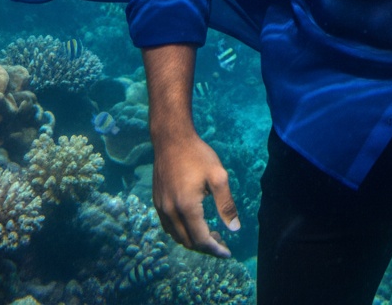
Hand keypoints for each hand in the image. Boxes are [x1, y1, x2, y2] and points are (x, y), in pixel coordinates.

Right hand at [151, 132, 239, 257]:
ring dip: (193, 241)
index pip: (201, 239)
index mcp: (186, 207)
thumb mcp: (218, 176)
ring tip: (211, 234)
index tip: (228, 253)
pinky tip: (193, 224)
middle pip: (188, 242)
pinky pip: (168, 227)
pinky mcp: (157, 202)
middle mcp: (170, 212)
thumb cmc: (197, 155)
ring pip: (176, 237)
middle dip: (206, 247)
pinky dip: (182, 232)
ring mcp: (161, 208)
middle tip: (222, 241)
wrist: (171, 139)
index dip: (215, 249)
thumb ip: (226, 204)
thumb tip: (234, 229)